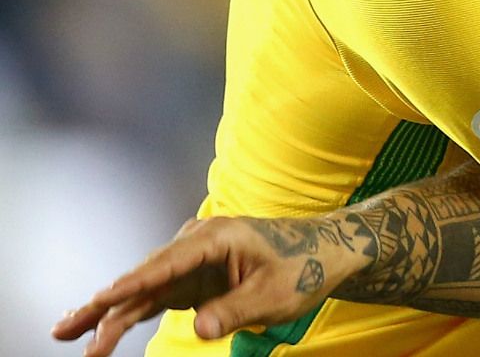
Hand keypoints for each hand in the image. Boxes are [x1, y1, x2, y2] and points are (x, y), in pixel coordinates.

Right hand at [52, 215, 368, 356]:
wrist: (323, 253)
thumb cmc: (304, 267)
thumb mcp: (276, 293)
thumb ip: (236, 309)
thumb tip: (200, 326)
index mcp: (217, 237)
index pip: (169, 262)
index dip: (135, 282)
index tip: (104, 297)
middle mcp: (195, 245)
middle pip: (144, 276)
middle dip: (105, 303)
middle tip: (67, 328)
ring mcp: (189, 262)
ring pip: (141, 289)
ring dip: (106, 312)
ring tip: (67, 333)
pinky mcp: (189, 280)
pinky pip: (150, 298)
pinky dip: (125, 313)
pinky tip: (96, 329)